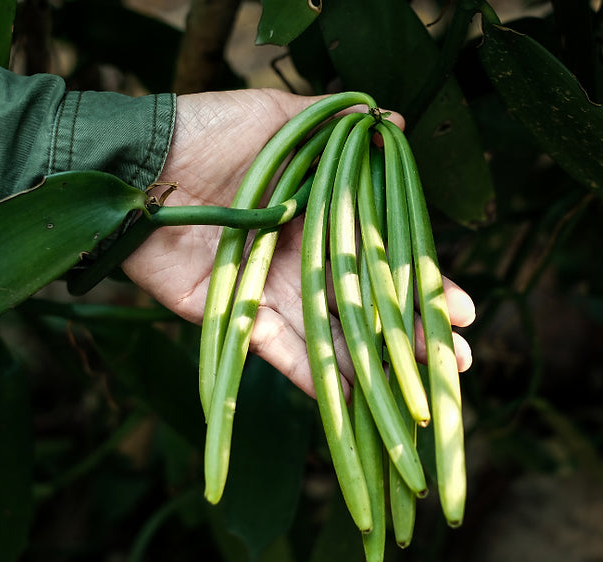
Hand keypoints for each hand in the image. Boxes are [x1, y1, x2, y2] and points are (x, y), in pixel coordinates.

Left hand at [122, 88, 474, 398]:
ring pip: (335, 336)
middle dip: (414, 335)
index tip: (462, 310)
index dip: (423, 284)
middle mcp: (305, 259)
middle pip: (368, 305)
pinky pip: (282, 353)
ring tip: (423, 390)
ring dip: (379, 366)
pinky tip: (356, 403)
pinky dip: (316, 379)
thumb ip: (338, 124)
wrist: (140, 162)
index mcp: (323, 215)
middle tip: (456, 363)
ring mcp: (272, 292)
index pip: (385, 256)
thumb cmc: (211, 132)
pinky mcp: (237, 316)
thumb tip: (395, 121)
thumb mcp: (281, 117)